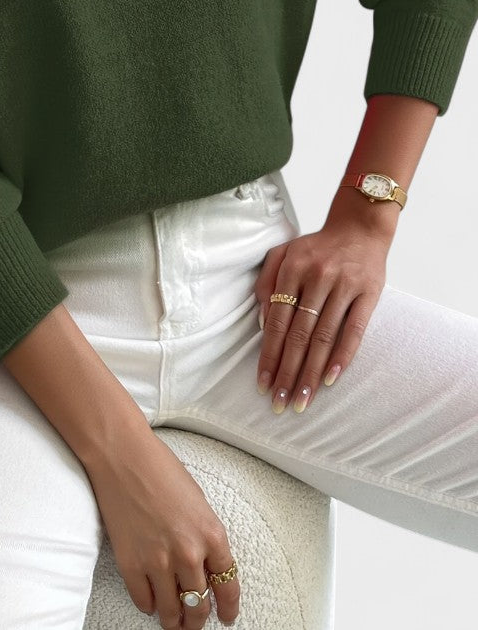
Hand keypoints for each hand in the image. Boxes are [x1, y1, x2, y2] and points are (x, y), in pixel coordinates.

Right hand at [83, 428, 240, 627]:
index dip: (229, 608)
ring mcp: (158, 561)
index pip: (228, 586)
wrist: (123, 455)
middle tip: (195, 623)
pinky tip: (151, 601)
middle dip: (198, 619)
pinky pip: (143, 601)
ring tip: (173, 622)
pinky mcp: (130, 564)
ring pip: (171, 611)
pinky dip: (148, 605)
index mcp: (212, 534)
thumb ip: (205, 536)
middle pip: (199, 605)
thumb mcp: (198, 502)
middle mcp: (189, 553)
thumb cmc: (161, 469)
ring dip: (173, 621)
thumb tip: (206, 566)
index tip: (227, 618)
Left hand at [253, 205, 393, 412]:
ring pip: (324, 337)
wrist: (360, 226)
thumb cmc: (317, 246)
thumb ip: (265, 281)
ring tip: (302, 399)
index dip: (269, 354)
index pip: (276, 321)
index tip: (263, 383)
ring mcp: (344, 285)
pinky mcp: (368, 293)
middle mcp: (317, 277)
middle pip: (299, 334)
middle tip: (280, 402)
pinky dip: (343, 356)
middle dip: (287, 372)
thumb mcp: (283, 252)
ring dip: (312, 372)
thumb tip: (260, 322)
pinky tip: (332, 379)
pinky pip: (354, 330)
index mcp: (292, 269)